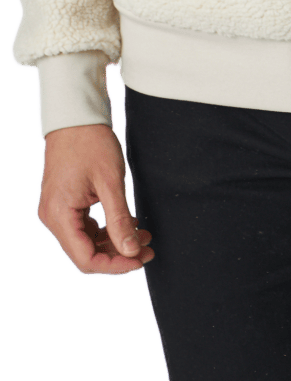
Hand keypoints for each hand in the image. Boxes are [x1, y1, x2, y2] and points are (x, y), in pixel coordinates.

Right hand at [37, 123, 154, 275]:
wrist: (76, 116)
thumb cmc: (91, 142)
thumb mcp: (110, 181)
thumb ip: (119, 219)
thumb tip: (131, 251)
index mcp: (59, 215)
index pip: (86, 259)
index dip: (115, 265)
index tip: (140, 259)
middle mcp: (52, 217)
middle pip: (85, 253)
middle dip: (118, 254)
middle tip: (147, 248)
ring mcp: (56, 210)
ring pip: (85, 241)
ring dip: (114, 242)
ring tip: (142, 235)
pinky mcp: (64, 203)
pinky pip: (84, 227)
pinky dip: (105, 228)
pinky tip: (127, 223)